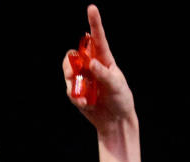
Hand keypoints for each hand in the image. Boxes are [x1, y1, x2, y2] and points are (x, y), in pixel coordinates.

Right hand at [62, 4, 136, 133]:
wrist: (115, 121)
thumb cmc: (121, 100)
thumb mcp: (116, 86)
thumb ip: (104, 74)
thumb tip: (91, 63)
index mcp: (105, 60)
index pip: (98, 39)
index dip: (94, 23)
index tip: (92, 8)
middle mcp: (92, 66)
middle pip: (74, 54)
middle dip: (71, 63)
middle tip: (74, 74)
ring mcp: (83, 78)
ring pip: (68, 71)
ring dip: (72, 82)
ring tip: (82, 97)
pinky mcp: (77, 91)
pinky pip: (69, 89)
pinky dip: (75, 97)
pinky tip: (85, 104)